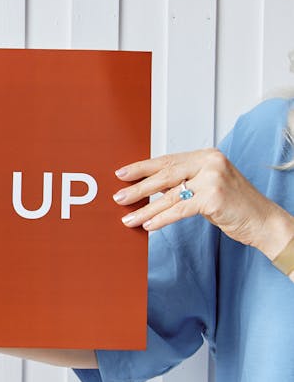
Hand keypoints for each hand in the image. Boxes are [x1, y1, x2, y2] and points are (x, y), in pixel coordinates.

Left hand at [113, 148, 293, 259]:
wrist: (263, 221)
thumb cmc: (234, 206)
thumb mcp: (208, 186)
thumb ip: (185, 182)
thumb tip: (152, 187)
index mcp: (206, 155)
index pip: (167, 160)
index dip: (142, 167)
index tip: (122, 173)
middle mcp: (209, 162)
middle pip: (165, 174)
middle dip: (138, 188)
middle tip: (119, 196)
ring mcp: (212, 178)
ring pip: (169, 195)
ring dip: (145, 209)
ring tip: (128, 217)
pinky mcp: (213, 198)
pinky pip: (179, 209)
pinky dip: (161, 218)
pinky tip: (148, 225)